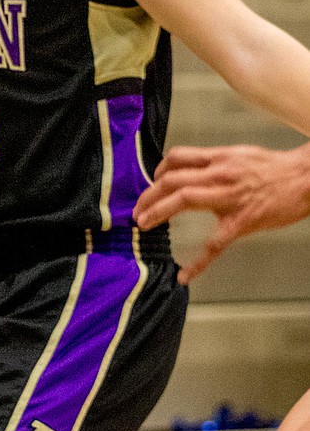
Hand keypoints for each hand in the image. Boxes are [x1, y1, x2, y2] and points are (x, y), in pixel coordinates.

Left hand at [135, 144, 309, 283]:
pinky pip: (214, 244)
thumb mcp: (241, 155)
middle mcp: (221, 174)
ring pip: (184, 200)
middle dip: (149, 194)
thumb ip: (215, 163)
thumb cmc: (275, 169)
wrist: (307, 177)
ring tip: (144, 224)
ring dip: (157, 212)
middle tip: (137, 210)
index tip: (152, 183)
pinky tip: (185, 275)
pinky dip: (198, 262)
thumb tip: (191, 170)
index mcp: (220, 158)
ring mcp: (230, 197)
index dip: (158, 170)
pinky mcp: (241, 221)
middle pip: (172, 179)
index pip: (178, 157)